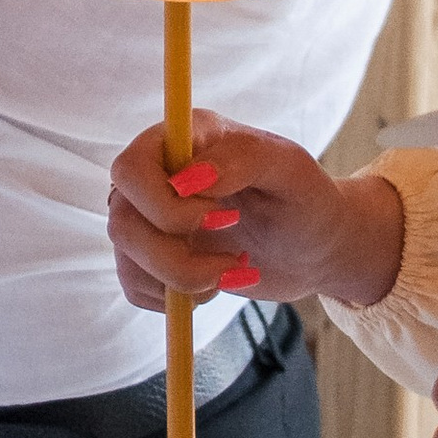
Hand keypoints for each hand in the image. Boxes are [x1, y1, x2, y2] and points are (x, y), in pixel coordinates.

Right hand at [108, 111, 405, 309]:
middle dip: (176, 255)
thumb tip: (186, 180)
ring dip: (185, 280)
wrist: (316, 247)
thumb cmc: (307, 199)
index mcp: (182, 139)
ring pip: (127, 259)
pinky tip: (217, 283)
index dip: (164, 205)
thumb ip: (240, 160)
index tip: (224, 217)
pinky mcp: (152, 258)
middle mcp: (156, 175)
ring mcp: (149, 217)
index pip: (131, 169)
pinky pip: (136, 287)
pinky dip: (177, 299)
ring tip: (234, 271)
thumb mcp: (291, 170)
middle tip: (235, 259)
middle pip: (121, 220)